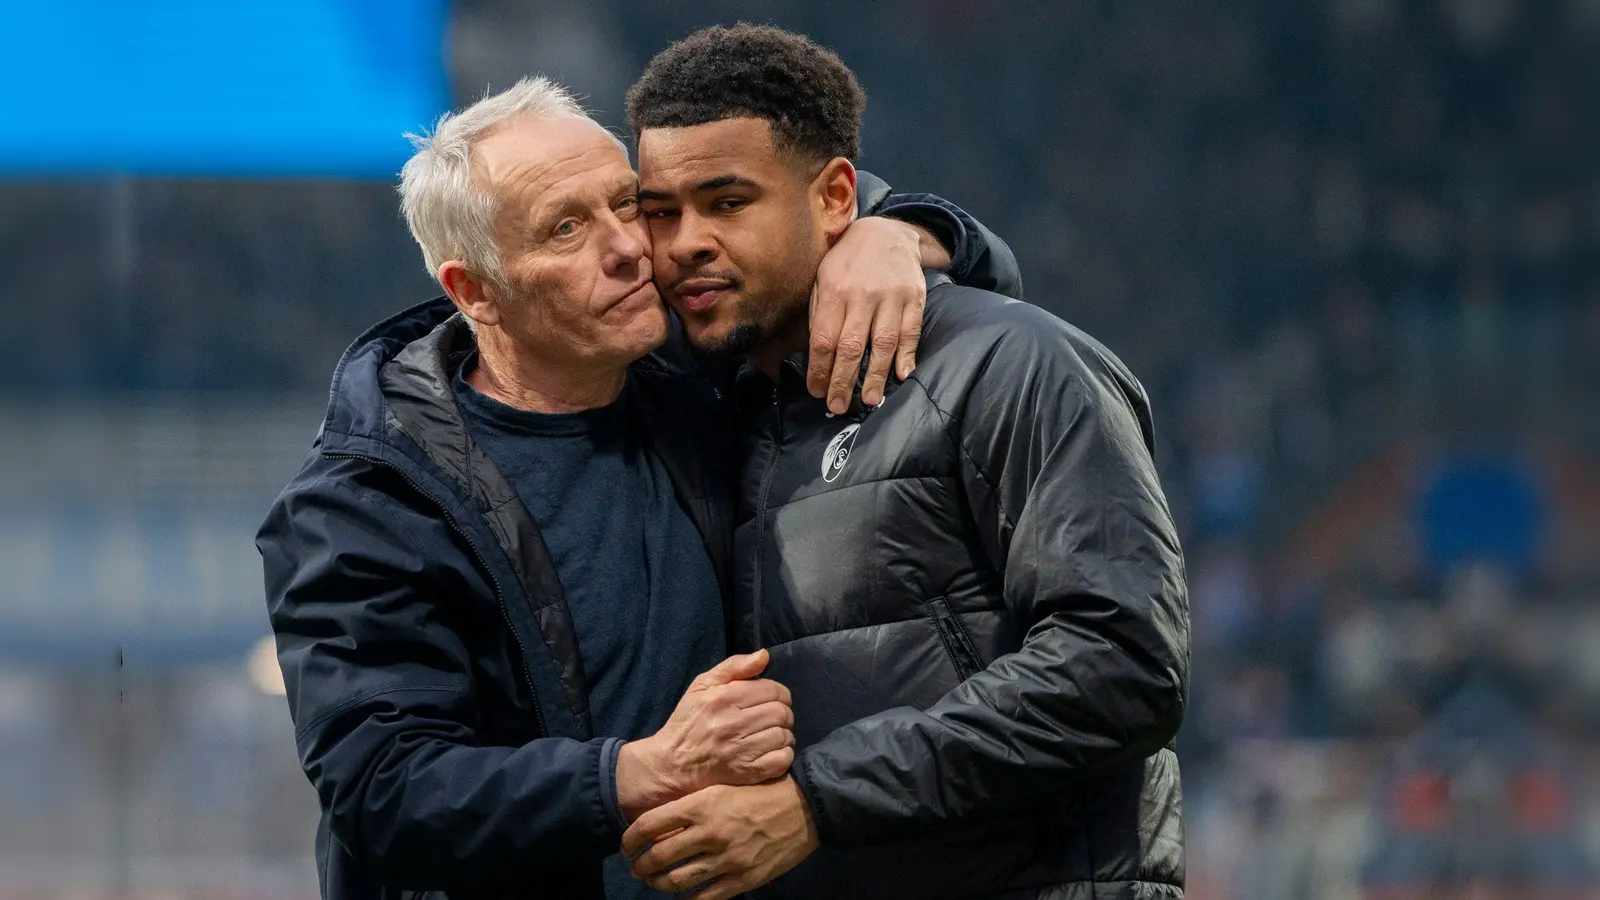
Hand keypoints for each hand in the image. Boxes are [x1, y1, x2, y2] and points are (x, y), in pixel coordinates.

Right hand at [615, 650, 794, 819]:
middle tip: (772, 718)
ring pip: (784, 736)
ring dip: (783, 734)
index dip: (779, 694)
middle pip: (782, 713)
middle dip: (783, 714)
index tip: (772, 700)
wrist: (673, 763)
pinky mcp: (747, 772)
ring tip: (771, 735)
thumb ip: (734, 666)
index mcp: (725, 698)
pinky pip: (782, 760)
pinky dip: (783, 754)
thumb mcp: (703, 684)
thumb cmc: (690, 720)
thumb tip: (764, 655)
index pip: (774, 691)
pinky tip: (771, 751)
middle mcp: (735, 723)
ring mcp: (742, 750)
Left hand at [623, 776, 819, 899]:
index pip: (651, 824)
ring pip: (676, 880)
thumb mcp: (724, 786)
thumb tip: (661, 822)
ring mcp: (726, 859)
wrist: (806, 808)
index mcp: (703, 803)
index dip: (630, 838)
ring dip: (658, 884)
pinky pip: (704, 898)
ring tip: (653, 882)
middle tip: (636, 867)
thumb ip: (694, 804)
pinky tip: (681, 898)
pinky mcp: (743, 879)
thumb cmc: (763, 791)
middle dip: (639, 865)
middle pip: (658, 856)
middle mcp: (710, 832)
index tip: (625, 845)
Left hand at [810, 216, 932, 412]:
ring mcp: (891, 296)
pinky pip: (911, 332)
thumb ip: (819, 313)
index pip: (823, 339)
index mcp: (834, 290)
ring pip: (882, 343)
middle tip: (837, 407)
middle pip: (851, 347)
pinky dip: (907, 356)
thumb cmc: (847, 261)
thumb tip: (815, 355)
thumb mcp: (822, 277)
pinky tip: (902, 376)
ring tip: (868, 400)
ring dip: (875, 376)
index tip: (816, 391)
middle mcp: (862, 294)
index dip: (819, 370)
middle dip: (843, 382)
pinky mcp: (914, 298)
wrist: (886, 231)